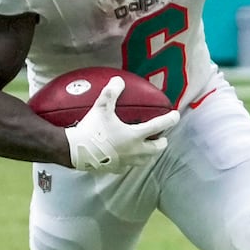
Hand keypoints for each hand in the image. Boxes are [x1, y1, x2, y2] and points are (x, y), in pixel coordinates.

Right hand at [64, 76, 179, 173]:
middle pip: (157, 148)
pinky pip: (129, 166)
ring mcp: (126, 162)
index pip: (159, 126)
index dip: (170, 120)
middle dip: (162, 142)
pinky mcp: (116, 169)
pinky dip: (131, 161)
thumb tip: (119, 80)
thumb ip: (111, 93)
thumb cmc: (90, 130)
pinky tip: (126, 157)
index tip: (176, 115)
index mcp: (135, 135)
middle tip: (161, 136)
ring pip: (145, 159)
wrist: (73, 151)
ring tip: (146, 146)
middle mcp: (135, 150)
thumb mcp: (101, 108)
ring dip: (149, 152)